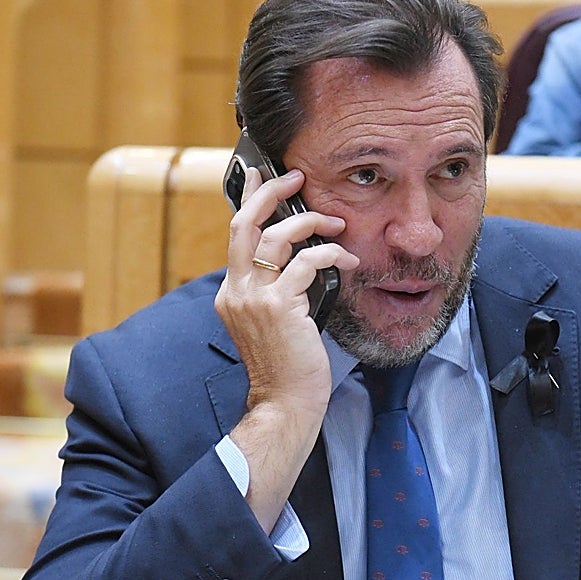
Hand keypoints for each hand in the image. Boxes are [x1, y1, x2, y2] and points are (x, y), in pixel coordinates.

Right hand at [214, 166, 358, 531]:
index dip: (250, 201)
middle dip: (270, 192)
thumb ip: (277, 290)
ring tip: (338, 224)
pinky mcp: (279, 307)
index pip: (237, 235)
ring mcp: (254, 298)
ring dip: (313, 223)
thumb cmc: (288, 367)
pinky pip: (308, 262)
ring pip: (278, 237)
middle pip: (246, 223)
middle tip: (296, 176)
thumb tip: (302, 257)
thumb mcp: (275, 322)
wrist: (285, 404)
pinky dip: (332, 254)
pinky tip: (349, 261)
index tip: (260, 175)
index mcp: (232, 294)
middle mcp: (236, 291)